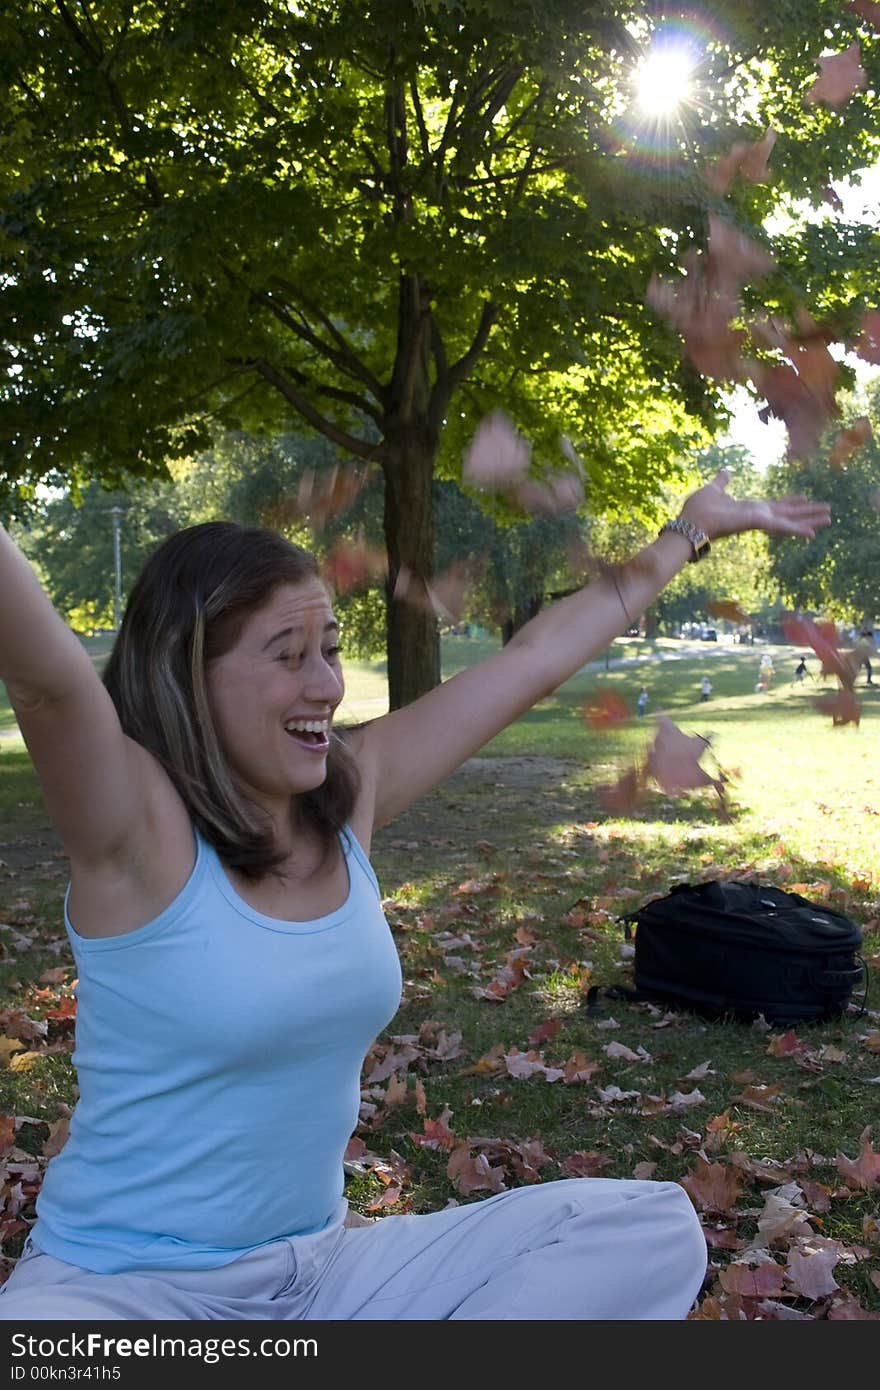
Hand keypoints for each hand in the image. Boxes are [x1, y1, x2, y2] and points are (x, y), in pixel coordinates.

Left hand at [680, 468, 830, 541]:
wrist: (689, 523)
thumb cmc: (698, 510)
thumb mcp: (713, 490)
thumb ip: (722, 482)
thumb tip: (725, 471)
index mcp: (749, 508)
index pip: (775, 505)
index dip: (790, 501)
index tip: (805, 497)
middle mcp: (757, 515)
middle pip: (789, 512)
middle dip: (808, 512)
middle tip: (828, 512)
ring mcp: (759, 520)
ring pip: (791, 520)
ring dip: (810, 519)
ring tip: (830, 518)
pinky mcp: (757, 523)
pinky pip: (781, 526)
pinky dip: (797, 529)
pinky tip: (813, 532)